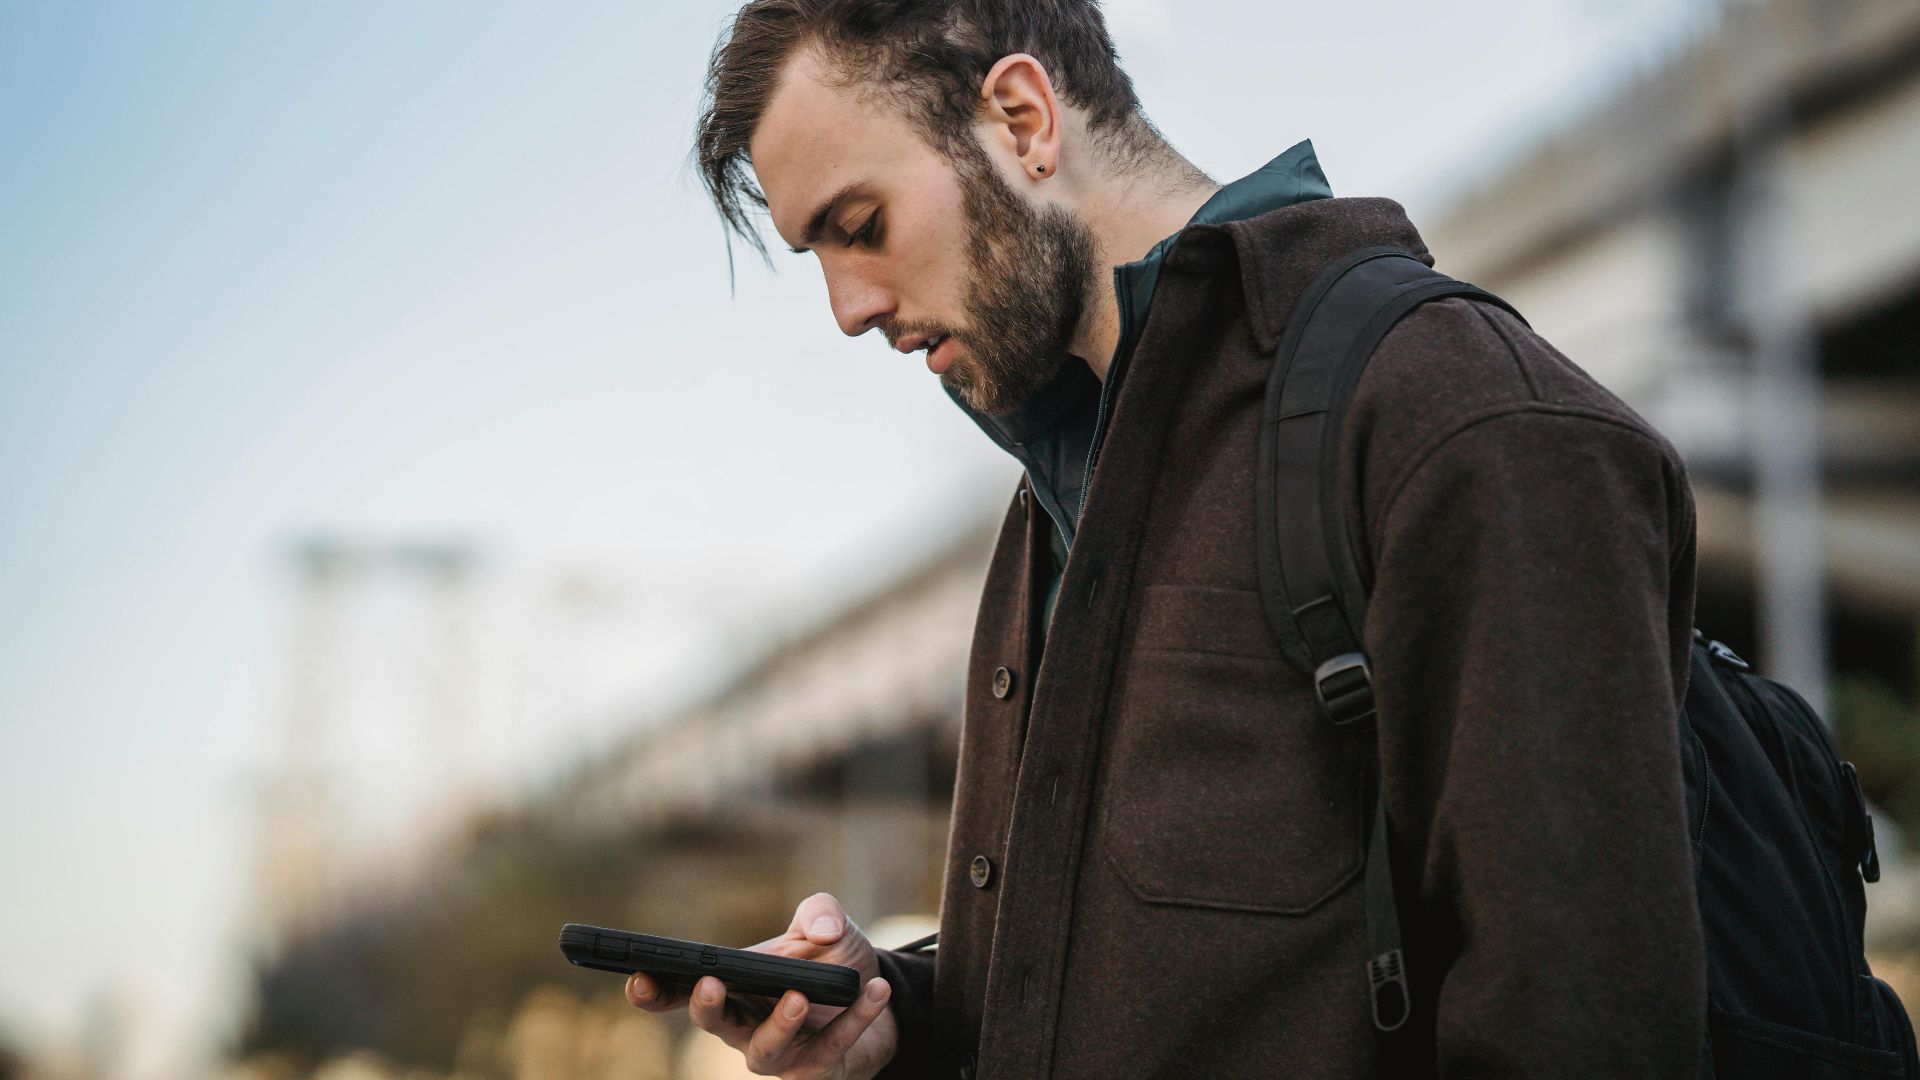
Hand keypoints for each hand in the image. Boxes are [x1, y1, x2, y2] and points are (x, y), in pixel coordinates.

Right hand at [625, 892, 896, 1078]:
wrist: (878, 996)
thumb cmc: (833, 960)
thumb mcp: (827, 925)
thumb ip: (820, 912)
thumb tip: (820, 931)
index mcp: (734, 987)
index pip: (682, 992)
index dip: (655, 990)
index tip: (637, 977)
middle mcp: (747, 1024)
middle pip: (714, 1024)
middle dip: (707, 1007)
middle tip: (710, 984)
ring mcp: (780, 1052)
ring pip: (766, 1049)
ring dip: (781, 1022)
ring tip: (800, 996)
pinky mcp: (817, 1069)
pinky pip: (832, 1047)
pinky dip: (855, 1018)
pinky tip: (875, 990)